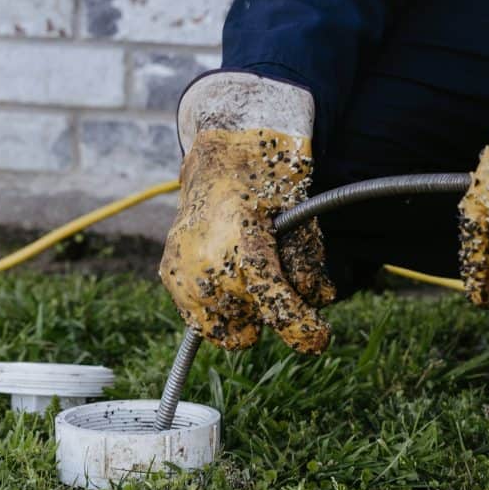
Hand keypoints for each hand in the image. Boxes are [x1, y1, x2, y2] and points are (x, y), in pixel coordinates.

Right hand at [158, 126, 333, 353]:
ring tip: (251, 276)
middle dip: (269, 313)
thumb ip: (308, 262)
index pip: (276, 308)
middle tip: (277, 281)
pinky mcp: (169, 275)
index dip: (303, 329)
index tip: (319, 337)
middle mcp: (205, 267)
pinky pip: (199, 318)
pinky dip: (220, 307)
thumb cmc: (266, 179)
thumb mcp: (299, 215)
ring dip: (243, 314)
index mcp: (243, 247)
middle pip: (249, 328)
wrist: (223, 153)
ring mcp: (182, 274)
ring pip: (222, 330)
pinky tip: (230, 276)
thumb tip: (318, 300)